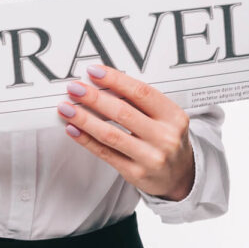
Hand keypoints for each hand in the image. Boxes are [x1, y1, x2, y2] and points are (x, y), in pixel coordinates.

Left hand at [57, 64, 194, 200]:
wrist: (181, 176)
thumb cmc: (167, 140)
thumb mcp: (165, 118)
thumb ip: (140, 103)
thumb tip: (103, 83)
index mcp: (174, 117)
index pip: (141, 93)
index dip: (115, 80)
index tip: (94, 71)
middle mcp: (165, 137)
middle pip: (122, 112)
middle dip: (94, 98)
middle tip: (75, 88)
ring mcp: (151, 157)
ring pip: (110, 134)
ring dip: (84, 119)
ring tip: (66, 108)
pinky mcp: (135, 173)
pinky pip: (104, 153)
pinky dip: (86, 140)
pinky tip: (73, 129)